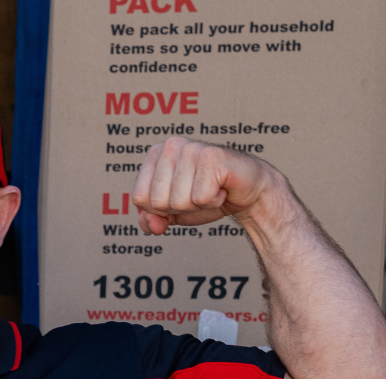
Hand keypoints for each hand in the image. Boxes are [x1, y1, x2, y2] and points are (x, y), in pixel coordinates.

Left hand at [131, 137, 276, 234]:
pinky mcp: (212, 157)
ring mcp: (191, 149)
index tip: (179, 197)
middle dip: (179, 208)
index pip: (139, 198)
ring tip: (210, 189)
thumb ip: (151, 220)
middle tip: (197, 194)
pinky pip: (200, 199)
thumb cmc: (206, 196)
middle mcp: (170, 146)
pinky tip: (221, 188)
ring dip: (197, 205)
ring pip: (178, 202)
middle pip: (157, 202)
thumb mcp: (171, 212)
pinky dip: (213, 202)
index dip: (159, 209)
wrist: (247, 193)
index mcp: (155, 155)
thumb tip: (152, 226)